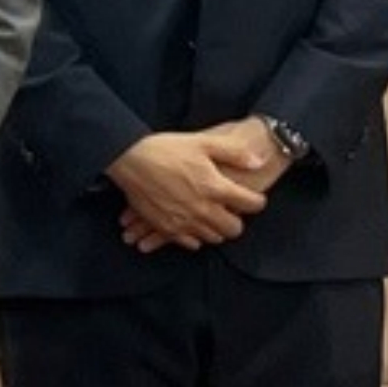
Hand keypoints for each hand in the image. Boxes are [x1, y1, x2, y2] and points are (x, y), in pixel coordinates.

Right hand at [107, 129, 269, 251]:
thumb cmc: (165, 149)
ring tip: (211, 215)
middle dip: (237, 219)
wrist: (129, 159)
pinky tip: (193, 224)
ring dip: (216, 228)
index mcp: (215, 188)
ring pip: (214, 238)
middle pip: (235, 229)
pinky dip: (195, 237)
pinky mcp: (166, 228)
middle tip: (231, 210)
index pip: (252, 205)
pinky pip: (190, 244)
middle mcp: (203, 210)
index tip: (252, 198)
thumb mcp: (203, 142)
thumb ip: (234, 152)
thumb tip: (258, 162)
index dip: (257, 201)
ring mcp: (184, 222)